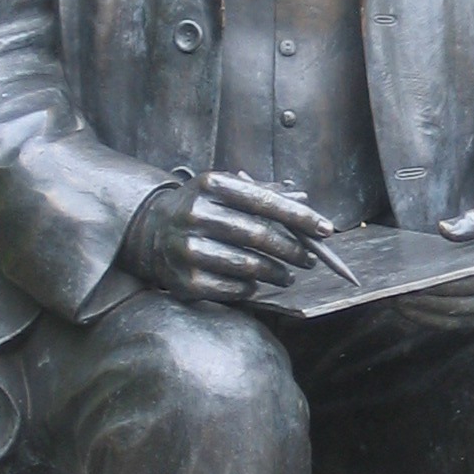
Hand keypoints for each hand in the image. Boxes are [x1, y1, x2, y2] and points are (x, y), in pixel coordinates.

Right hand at [125, 171, 335, 305]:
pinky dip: (250, 288)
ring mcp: (187, 249)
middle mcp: (196, 215)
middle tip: (310, 259)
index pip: (264, 201)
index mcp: (211, 185)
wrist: (148, 231)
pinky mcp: (184, 280)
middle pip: (259, 235)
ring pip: (248, 266)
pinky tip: (256, 284)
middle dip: (293, 249)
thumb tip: (304, 203)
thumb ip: (263, 194)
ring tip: (288, 275)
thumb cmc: (198, 208)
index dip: (299, 217)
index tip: (325, 229)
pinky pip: (231, 289)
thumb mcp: (223, 190)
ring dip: (277, 273)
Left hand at [395, 201, 473, 330]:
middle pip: (464, 305)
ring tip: (399, 304)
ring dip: (428, 315)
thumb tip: (443, 229)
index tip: (416, 282)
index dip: (444, 285)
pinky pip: (463, 321)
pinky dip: (437, 320)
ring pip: (461, 318)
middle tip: (398, 295)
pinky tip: (413, 311)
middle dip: (429, 302)